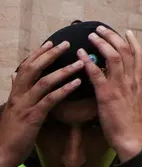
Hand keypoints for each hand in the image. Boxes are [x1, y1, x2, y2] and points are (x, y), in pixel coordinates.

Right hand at [0, 41, 83, 166]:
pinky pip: (49, 100)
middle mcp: (19, 95)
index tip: (52, 42)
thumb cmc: (12, 131)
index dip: (38, 53)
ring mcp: (25, 105)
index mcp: (16, 92)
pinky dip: (63, 90)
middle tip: (67, 44)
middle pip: (33, 69)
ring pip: (44, 82)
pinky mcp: (33, 117)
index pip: (26, 67)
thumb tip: (14, 77)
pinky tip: (76, 83)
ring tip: (80, 63)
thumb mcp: (13, 108)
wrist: (2, 153)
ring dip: (63, 71)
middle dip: (50, 55)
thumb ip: (16, 91)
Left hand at [77, 27, 141, 162]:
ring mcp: (119, 86)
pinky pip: (97, 74)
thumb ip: (134, 91)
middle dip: (113, 37)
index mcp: (138, 82)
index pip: (139, 56)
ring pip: (114, 57)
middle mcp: (131, 80)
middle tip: (102, 28)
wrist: (133, 138)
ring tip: (92, 35)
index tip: (126, 31)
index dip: (133, 42)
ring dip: (102, 43)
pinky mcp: (106, 95)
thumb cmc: (134, 124)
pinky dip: (88, 62)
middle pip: (125, 51)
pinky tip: (80, 55)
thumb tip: (132, 85)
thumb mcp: (138, 103)